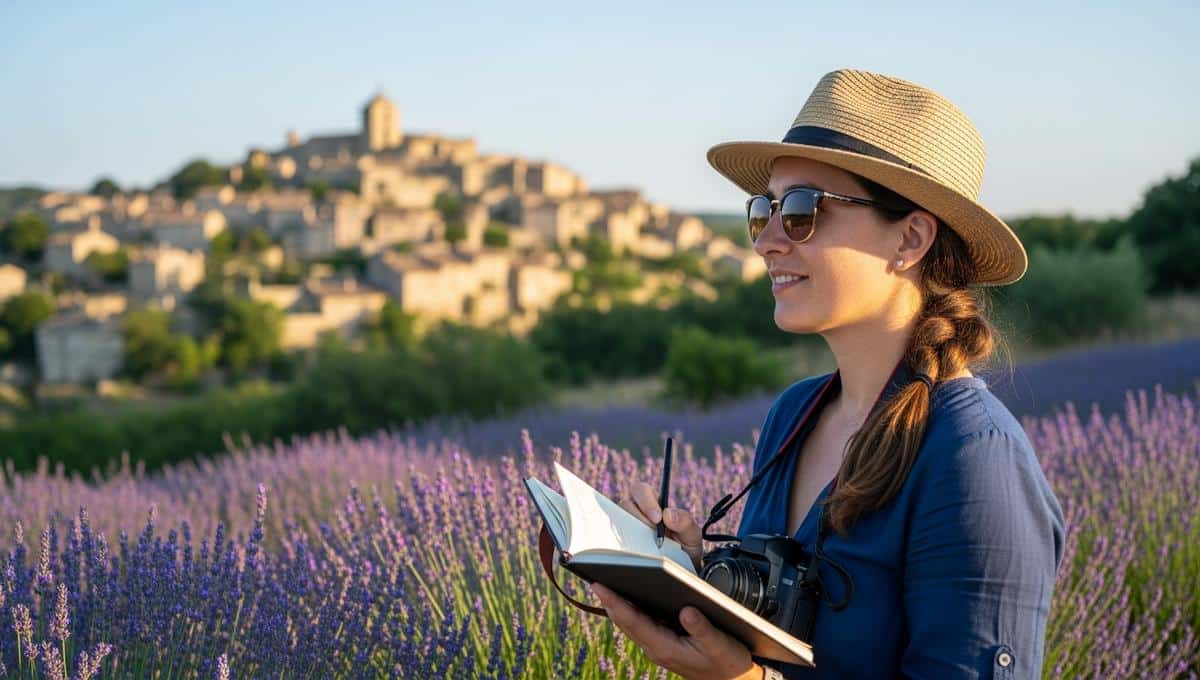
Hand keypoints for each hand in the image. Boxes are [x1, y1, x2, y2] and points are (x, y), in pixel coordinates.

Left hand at [591, 582, 761, 679]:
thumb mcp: (720, 646)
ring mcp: (658, 645)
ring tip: (605, 578)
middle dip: (609, 599)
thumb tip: (686, 611)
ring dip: (617, 603)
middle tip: (593, 574)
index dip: (615, 603)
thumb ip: (703, 629)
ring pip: (631, 622)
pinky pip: (641, 622)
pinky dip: (631, 607)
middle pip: (625, 621)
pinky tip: (628, 592)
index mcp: (666, 648)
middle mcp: (656, 648)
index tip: (599, 586)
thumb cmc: (727, 662)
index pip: (634, 622)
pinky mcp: (663, 640)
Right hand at [617, 481, 703, 571]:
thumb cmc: (686, 550)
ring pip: (618, 522)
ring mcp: (627, 529)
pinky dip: (622, 547)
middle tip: (652, 532)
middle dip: (639, 517)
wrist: (680, 573)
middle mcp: (636, 513)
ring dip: (631, 533)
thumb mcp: (692, 536)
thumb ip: (686, 522)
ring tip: (645, 548)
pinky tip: (635, 556)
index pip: (641, 490)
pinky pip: (615, 542)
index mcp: (653, 504)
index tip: (658, 518)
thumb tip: (668, 514)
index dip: (646, 501)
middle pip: (626, 504)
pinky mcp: (621, 547)